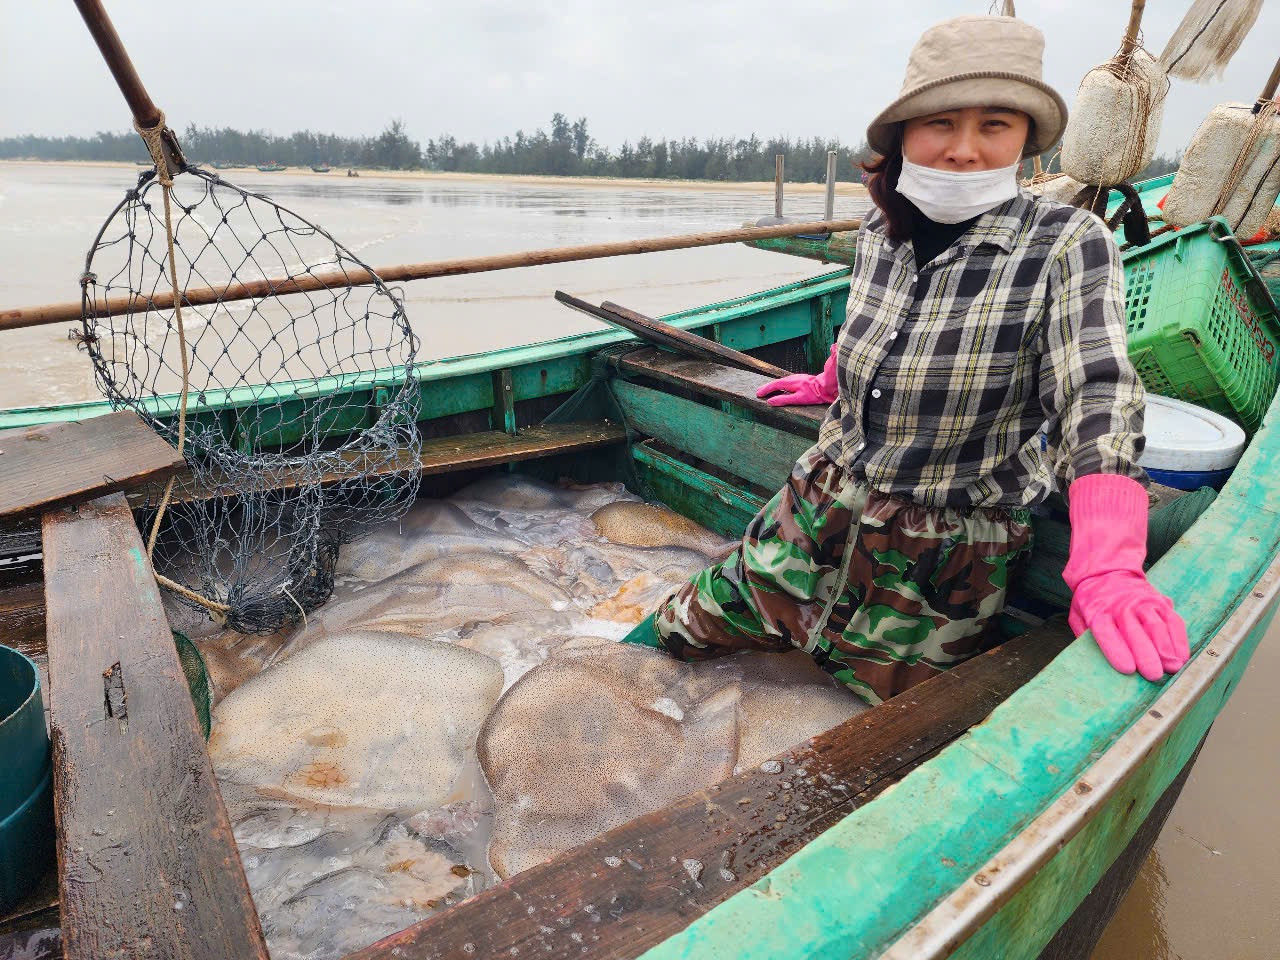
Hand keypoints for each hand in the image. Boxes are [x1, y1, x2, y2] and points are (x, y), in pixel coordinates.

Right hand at [755, 345, 838, 406]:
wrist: (827, 387)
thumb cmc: (814, 394)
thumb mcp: (798, 399)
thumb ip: (783, 400)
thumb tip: (770, 402)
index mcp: (790, 382)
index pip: (774, 385)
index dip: (765, 390)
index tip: (758, 394)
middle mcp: (792, 378)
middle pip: (776, 382)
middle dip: (767, 387)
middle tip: (759, 392)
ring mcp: (797, 378)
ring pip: (782, 382)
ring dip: (773, 386)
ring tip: (767, 391)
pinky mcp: (801, 380)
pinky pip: (787, 382)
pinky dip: (780, 386)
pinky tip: (781, 389)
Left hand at [1068, 571, 1188, 680]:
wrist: (1107, 572)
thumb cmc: (1092, 601)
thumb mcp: (1078, 615)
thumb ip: (1084, 635)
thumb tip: (1094, 660)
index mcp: (1098, 612)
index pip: (1107, 633)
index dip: (1117, 651)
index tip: (1128, 669)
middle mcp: (1122, 607)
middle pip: (1135, 632)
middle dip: (1146, 655)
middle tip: (1154, 675)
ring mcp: (1143, 603)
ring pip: (1157, 626)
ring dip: (1166, 649)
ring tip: (1172, 668)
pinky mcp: (1161, 602)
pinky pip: (1173, 621)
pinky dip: (1179, 640)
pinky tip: (1181, 656)